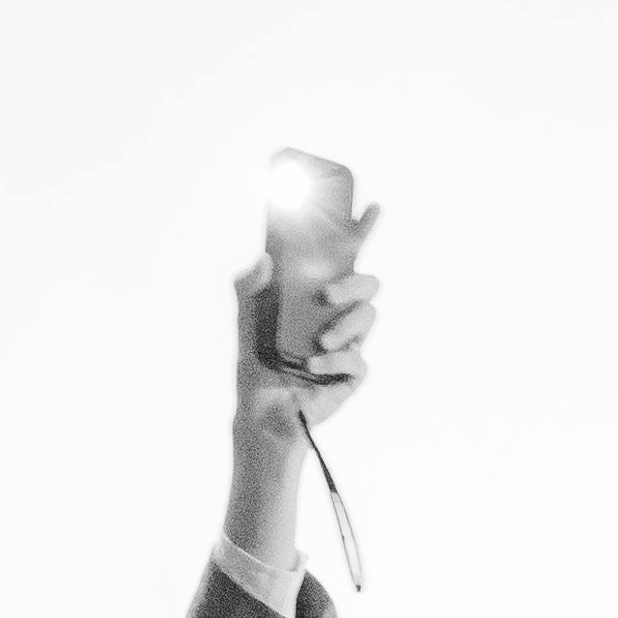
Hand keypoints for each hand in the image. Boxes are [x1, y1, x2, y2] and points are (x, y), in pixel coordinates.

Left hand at [230, 225, 382, 444]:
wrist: (258, 407)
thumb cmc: (257, 359)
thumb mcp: (245, 317)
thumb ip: (247, 286)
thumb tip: (263, 258)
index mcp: (320, 293)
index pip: (348, 256)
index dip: (363, 231)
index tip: (371, 209)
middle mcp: (339, 313)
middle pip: (368, 284)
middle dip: (354, 283)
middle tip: (326, 293)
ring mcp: (350, 341)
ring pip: (369, 317)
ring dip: (345, 323)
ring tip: (319, 338)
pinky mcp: (351, 373)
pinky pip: (358, 359)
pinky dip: (335, 358)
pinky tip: (313, 363)